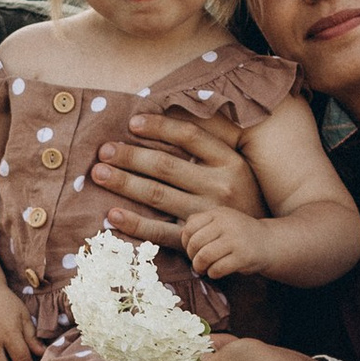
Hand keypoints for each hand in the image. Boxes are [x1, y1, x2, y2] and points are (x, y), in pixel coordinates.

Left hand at [90, 104, 263, 245]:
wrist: (260, 241)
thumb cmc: (240, 195)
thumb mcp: (234, 165)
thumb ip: (206, 147)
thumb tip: (165, 119)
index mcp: (229, 162)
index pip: (190, 137)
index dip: (159, 127)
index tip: (132, 123)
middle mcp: (219, 186)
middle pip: (167, 166)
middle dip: (131, 156)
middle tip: (104, 151)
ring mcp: (206, 215)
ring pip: (158, 196)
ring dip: (125, 184)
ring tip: (99, 174)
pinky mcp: (196, 241)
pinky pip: (160, 232)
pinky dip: (135, 224)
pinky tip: (113, 214)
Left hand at [178, 203, 265, 284]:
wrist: (269, 242)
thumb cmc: (238, 235)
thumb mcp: (222, 220)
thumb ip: (202, 223)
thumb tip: (181, 234)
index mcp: (218, 213)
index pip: (189, 227)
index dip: (185, 242)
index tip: (191, 250)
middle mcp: (227, 223)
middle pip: (195, 243)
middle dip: (192, 257)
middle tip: (197, 262)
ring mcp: (236, 239)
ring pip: (204, 256)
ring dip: (200, 267)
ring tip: (203, 269)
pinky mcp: (243, 256)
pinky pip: (218, 268)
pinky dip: (213, 273)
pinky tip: (216, 272)